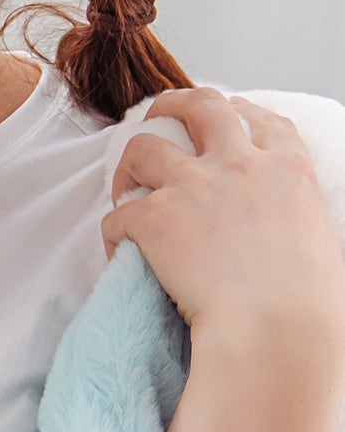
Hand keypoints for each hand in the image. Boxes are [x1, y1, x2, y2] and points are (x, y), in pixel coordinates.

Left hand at [103, 89, 344, 364]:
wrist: (275, 327)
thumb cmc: (307, 303)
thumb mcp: (318, 240)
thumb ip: (292, 218)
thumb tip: (280, 234)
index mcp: (288, 170)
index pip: (262, 121)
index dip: (239, 111)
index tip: (226, 112)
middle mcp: (239, 165)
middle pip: (201, 107)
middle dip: (173, 105)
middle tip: (156, 118)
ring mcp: (193, 186)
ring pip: (143, 147)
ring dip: (128, 165)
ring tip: (125, 188)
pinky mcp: (154, 218)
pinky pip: (116, 216)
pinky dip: (112, 234)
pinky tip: (119, 253)